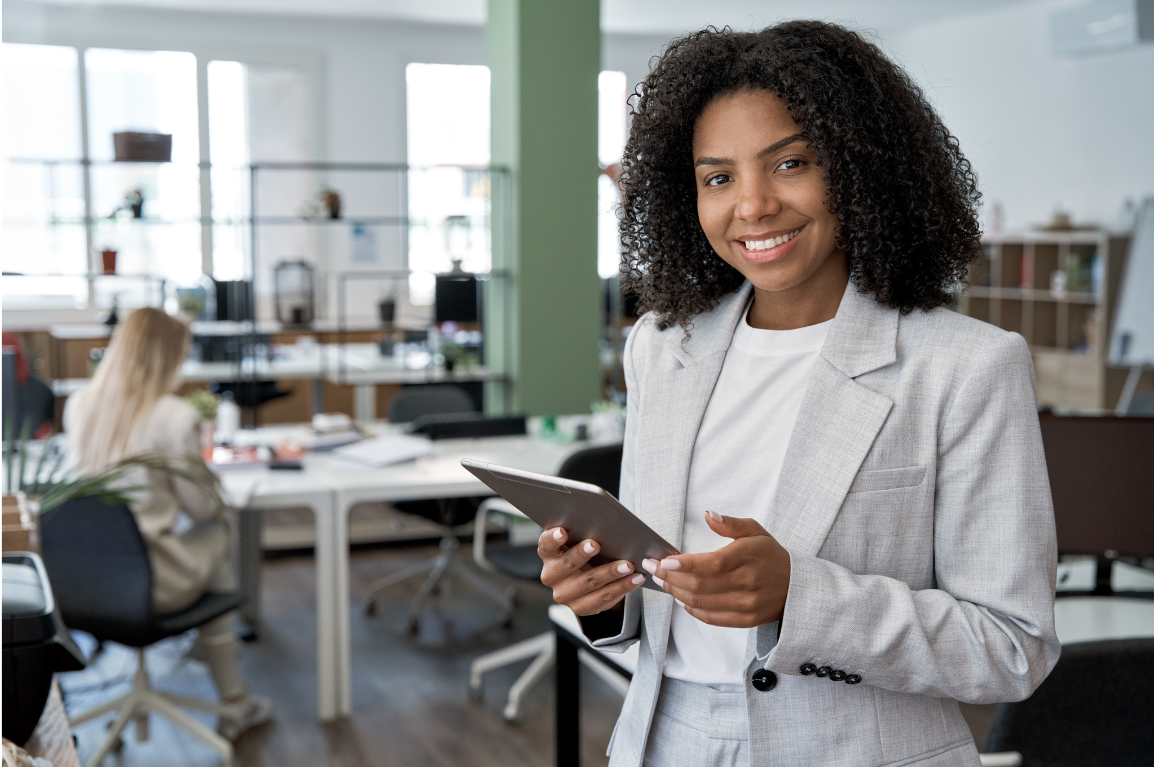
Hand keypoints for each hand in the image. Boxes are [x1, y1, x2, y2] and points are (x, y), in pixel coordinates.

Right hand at [538, 527, 645, 615]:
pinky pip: (603, 598)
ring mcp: (565, 595)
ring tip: (628, 565)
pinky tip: (635, 578)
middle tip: (596, 544)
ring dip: (611, 573)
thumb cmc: (584, 551)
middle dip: (582, 554)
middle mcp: (552, 576)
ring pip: (589, 583)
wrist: (587, 578)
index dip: (553, 538)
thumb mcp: (579, 541)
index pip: (546, 544)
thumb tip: (605, 524)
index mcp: (548, 554)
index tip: (562, 531)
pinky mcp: (580, 608)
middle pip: (567, 565)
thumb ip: (584, 532)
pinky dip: (622, 587)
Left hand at [643, 511, 789, 627]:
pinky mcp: (745, 620)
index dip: (684, 564)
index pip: (711, 564)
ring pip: (701, 602)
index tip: (664, 561)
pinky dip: (692, 609)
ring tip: (663, 582)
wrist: (796, 587)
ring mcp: (747, 604)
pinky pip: (711, 618)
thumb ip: (730, 524)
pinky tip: (681, 598)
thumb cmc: (771, 556)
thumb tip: (708, 514)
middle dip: (671, 577)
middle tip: (653, 569)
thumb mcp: (756, 531)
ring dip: (676, 592)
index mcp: (748, 557)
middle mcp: (747, 582)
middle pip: (700, 585)